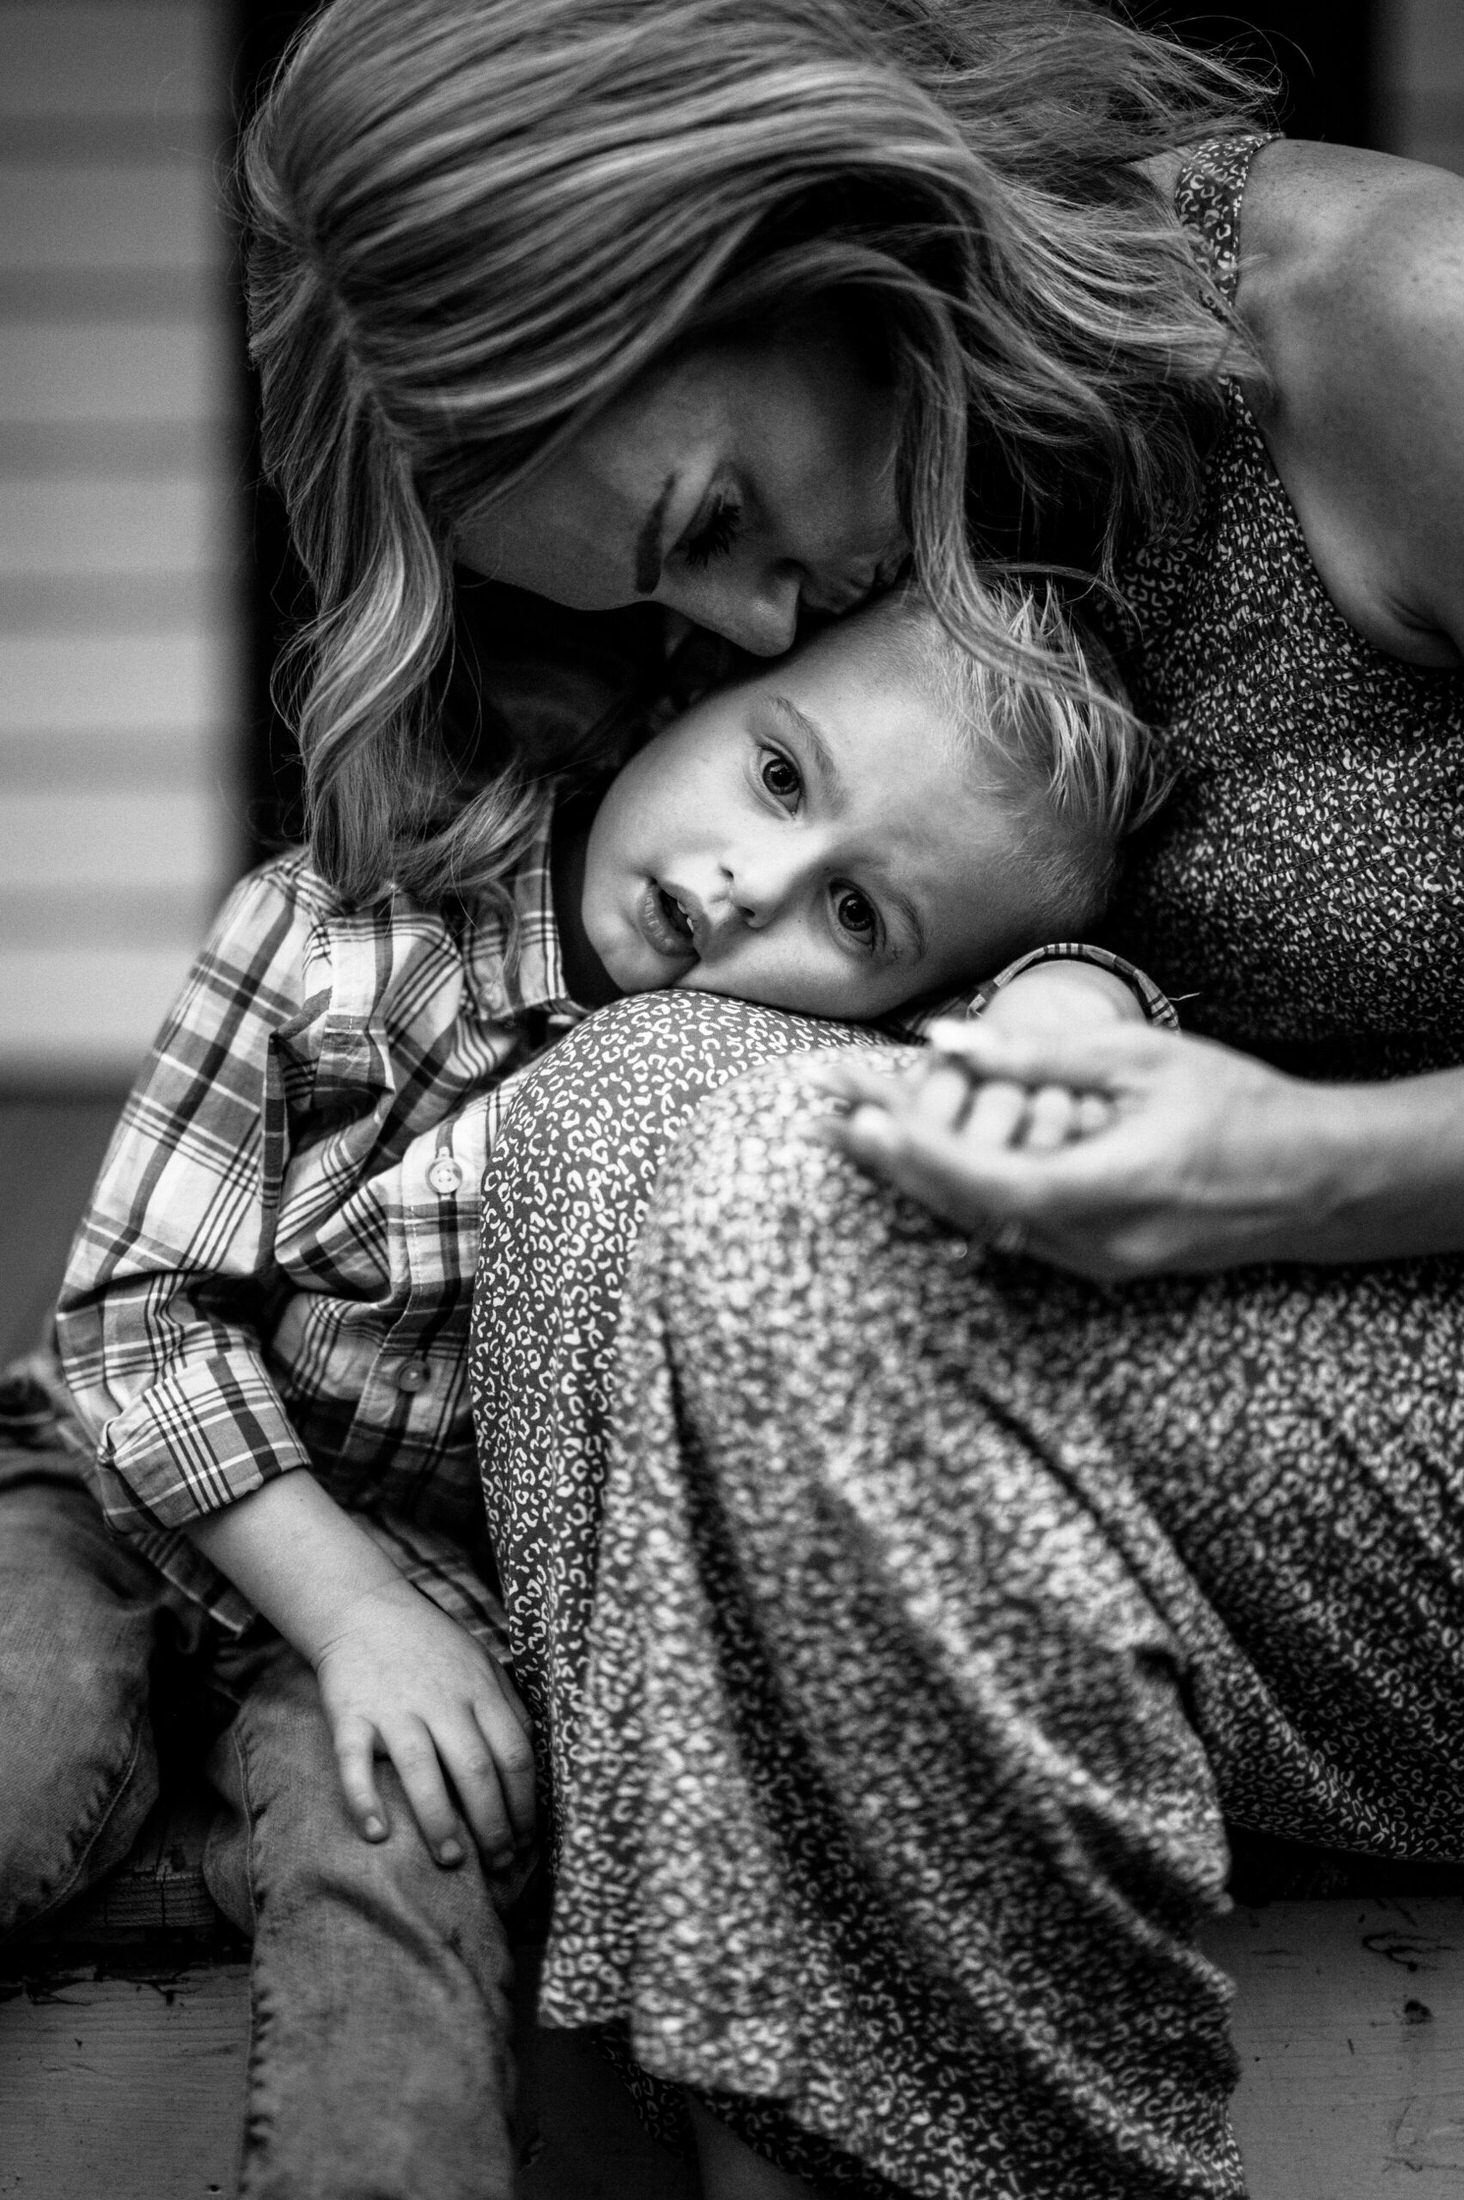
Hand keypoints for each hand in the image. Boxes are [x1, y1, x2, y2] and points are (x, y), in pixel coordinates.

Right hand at [312, 1574, 535, 1869]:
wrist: (365, 1608)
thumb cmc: (432, 1645)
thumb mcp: (481, 1662)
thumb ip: (508, 1705)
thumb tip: (535, 1757)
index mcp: (479, 1689)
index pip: (514, 1753)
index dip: (525, 1802)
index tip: (529, 1840)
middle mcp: (441, 1699)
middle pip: (475, 1769)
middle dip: (493, 1824)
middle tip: (501, 1865)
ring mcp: (395, 1707)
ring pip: (421, 1770)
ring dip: (439, 1821)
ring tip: (451, 1860)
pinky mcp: (351, 1713)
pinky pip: (355, 1761)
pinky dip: (364, 1799)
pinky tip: (377, 1834)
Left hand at [817, 1019, 1347, 1278]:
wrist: (1316, 1184)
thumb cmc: (1238, 1108)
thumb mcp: (1143, 1062)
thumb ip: (1042, 1056)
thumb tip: (948, 1039)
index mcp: (1107, 1190)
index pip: (982, 1181)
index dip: (912, 1151)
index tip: (853, 1114)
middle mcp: (1091, 1243)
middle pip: (964, 1210)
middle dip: (890, 1162)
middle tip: (824, 1117)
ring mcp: (1094, 1262)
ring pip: (981, 1224)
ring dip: (918, 1176)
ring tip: (857, 1131)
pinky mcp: (1099, 1262)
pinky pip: (1010, 1228)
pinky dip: (963, 1190)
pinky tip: (926, 1158)